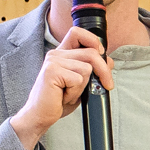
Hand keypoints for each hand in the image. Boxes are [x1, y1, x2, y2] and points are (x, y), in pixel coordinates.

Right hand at [9, 25, 112, 149]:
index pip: (78, 33)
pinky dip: (75, 93)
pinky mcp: (52, 71)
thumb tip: (109, 61)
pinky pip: (78, 80)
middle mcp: (56, 54)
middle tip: (107, 85)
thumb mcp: (80, 83)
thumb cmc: (58, 101)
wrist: (40, 116)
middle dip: (104, 70)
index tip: (102, 55)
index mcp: (62, 54)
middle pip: (91, 52)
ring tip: (70, 93)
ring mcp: (53, 61)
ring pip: (87, 68)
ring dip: (83, 86)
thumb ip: (91, 69)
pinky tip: (64, 96)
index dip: (93, 41)